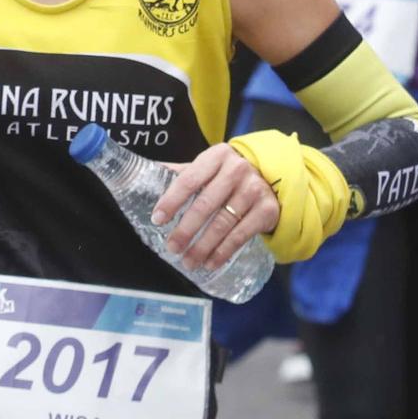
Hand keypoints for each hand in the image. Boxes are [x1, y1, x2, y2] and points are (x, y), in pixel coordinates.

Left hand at [152, 143, 281, 272]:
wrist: (272, 177)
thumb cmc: (229, 174)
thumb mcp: (208, 167)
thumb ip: (181, 173)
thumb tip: (145, 174)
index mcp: (216, 156)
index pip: (189, 180)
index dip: (171, 201)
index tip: (157, 219)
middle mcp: (237, 170)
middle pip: (205, 205)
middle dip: (185, 230)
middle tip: (172, 247)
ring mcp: (254, 190)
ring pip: (222, 223)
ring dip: (203, 246)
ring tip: (188, 261)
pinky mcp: (267, 210)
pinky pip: (240, 235)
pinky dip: (223, 251)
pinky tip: (211, 262)